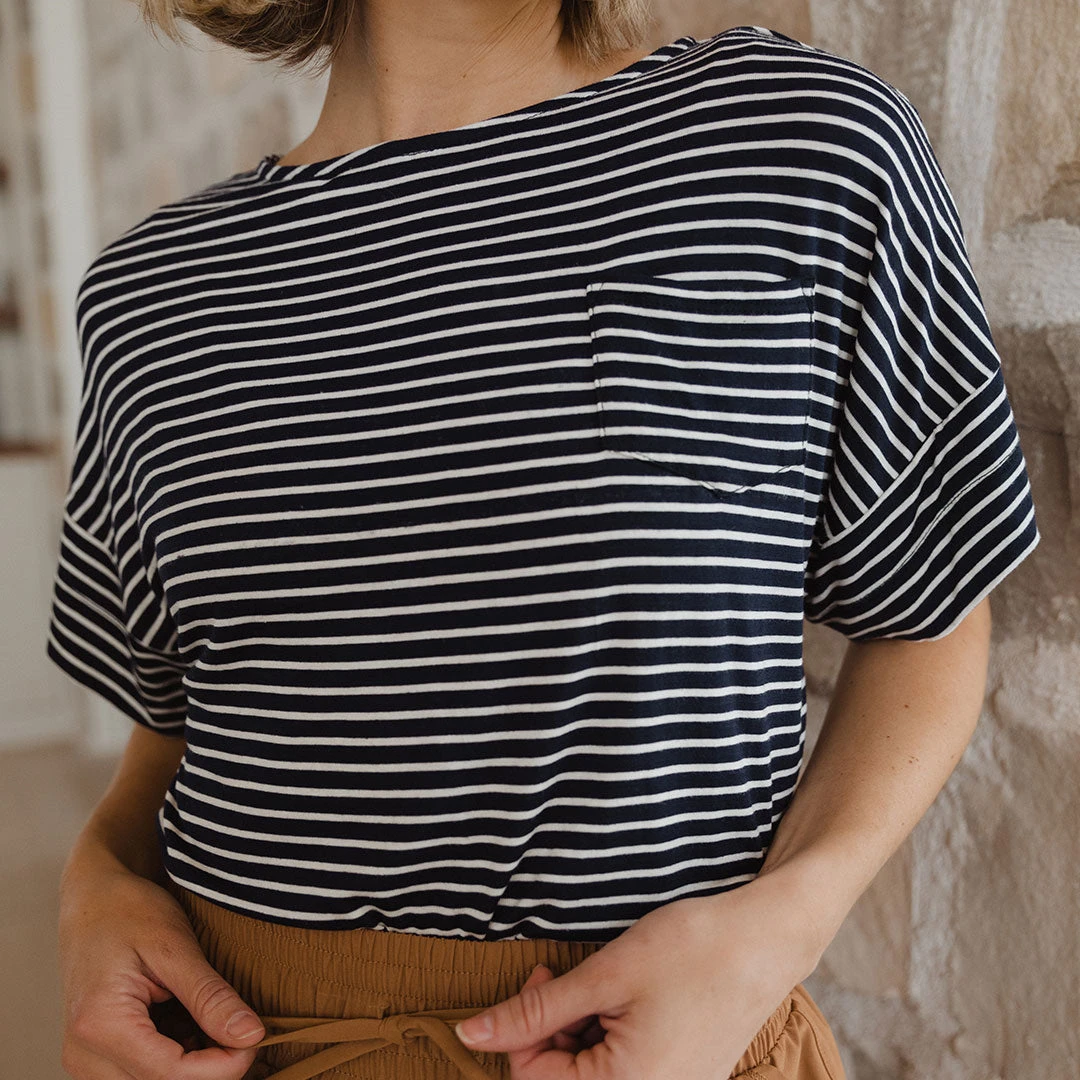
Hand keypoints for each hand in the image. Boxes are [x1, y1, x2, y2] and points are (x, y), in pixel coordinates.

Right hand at [59, 862, 264, 1078]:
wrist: (93, 900)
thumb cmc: (129, 911)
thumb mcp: (176, 947)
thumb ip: (210, 996)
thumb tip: (250, 1036)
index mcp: (101, 1025)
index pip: (172, 1075)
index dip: (223, 1067)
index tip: (256, 1038)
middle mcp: (84, 1055)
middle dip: (211, 1066)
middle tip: (241, 1026)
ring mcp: (85, 1060)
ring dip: (193, 1063)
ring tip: (213, 1017)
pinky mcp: (95, 1057)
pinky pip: (142, 1075)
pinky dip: (176, 1055)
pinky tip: (192, 1021)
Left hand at [454, 874, 819, 1079]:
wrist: (767, 938)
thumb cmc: (692, 950)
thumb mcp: (605, 975)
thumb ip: (534, 1012)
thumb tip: (470, 1035)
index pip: (533, 1079)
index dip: (522, 1027)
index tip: (542, 976)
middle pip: (565, 1079)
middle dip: (553, 1029)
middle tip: (567, 975)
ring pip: (595, 1072)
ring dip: (582, 1030)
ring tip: (605, 982)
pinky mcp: (685, 1077)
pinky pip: (629, 1069)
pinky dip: (612, 1035)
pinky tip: (627, 997)